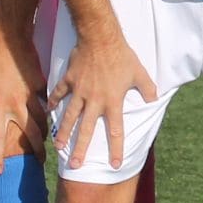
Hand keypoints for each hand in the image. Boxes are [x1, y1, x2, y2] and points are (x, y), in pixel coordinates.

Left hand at [0, 22, 46, 174]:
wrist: (7, 36)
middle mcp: (16, 104)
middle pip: (29, 134)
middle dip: (35, 151)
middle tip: (37, 162)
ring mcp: (30, 94)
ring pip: (42, 120)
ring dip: (44, 133)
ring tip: (46, 142)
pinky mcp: (40, 84)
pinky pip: (45, 101)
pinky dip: (47, 111)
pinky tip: (50, 117)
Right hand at [49, 35, 158, 171]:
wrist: (100, 37)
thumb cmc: (122, 55)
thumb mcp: (139, 72)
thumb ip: (147, 88)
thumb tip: (154, 99)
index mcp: (112, 101)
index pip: (115, 130)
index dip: (116, 148)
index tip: (114, 164)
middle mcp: (94, 100)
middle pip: (86, 130)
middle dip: (80, 149)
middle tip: (75, 165)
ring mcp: (80, 91)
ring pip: (69, 116)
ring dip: (63, 132)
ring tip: (58, 146)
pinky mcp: (69, 80)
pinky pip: (59, 93)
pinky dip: (53, 101)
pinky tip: (47, 110)